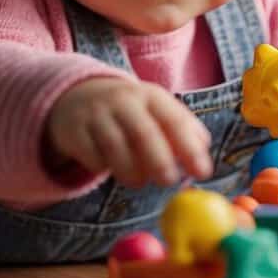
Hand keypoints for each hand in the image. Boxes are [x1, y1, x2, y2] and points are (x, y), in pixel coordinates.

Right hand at [46, 78, 212, 187]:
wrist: (77, 96)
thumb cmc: (130, 112)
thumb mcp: (156, 110)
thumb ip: (182, 130)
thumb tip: (202, 155)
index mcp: (151, 95)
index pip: (175, 120)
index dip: (190, 148)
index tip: (203, 172)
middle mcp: (123, 101)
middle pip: (143, 132)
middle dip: (159, 161)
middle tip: (169, 181)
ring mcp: (96, 114)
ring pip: (115, 147)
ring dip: (131, 171)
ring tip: (139, 181)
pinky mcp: (74, 131)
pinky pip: (92, 156)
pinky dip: (104, 168)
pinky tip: (110, 167)